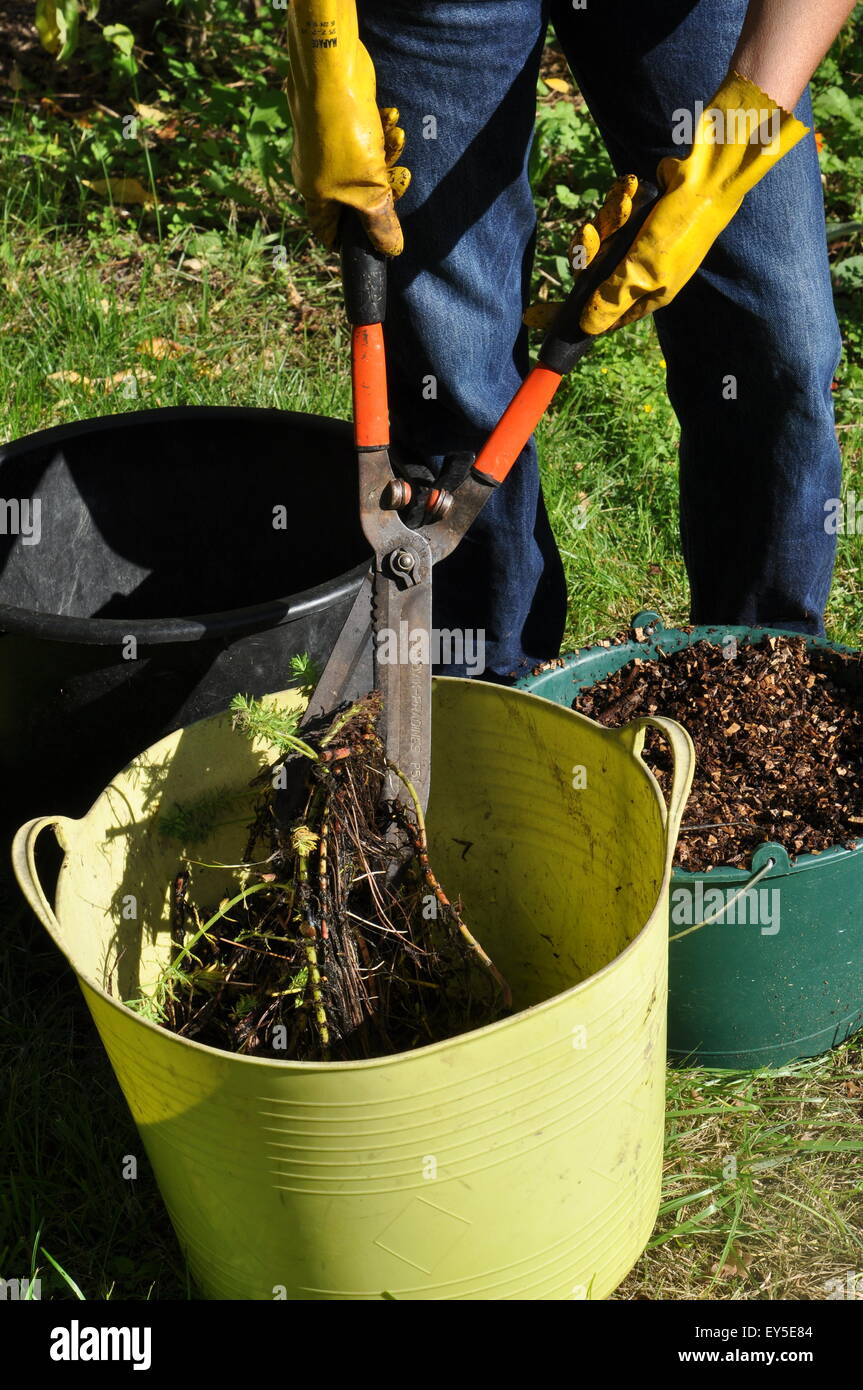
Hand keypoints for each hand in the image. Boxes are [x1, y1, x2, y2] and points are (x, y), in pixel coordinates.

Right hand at [285, 1, 409, 254]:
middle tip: (400, 180)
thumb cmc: (344, 138)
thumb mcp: (369, 189)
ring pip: (364, 166)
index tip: (372, 244)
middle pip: (355, 198)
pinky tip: (390, 118)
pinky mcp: (340, 122)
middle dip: (382, 190)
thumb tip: (391, 250)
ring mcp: (326, 146)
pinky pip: (364, 138)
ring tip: (397, 139)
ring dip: (386, 155)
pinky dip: (380, 132)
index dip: (349, 241)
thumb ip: (380, 222)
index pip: (327, 231)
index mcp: (316, 196)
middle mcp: (317, 173)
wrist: (331, 73)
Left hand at [527, 72, 808, 335]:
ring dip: (609, 216)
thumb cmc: (682, 228)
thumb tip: (587, 327)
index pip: (599, 316)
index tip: (534, 317)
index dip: (567, 316)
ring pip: (600, 240)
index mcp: (646, 295)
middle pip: (592, 276)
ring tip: (624, 199)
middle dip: (588, 251)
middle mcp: (640, 273)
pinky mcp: (638, 217)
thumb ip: (612, 297)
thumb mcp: (643, 269)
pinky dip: (620, 198)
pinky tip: (633, 186)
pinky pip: (613, 214)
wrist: (710, 176)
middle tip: (585, 233)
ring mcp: (638, 244)